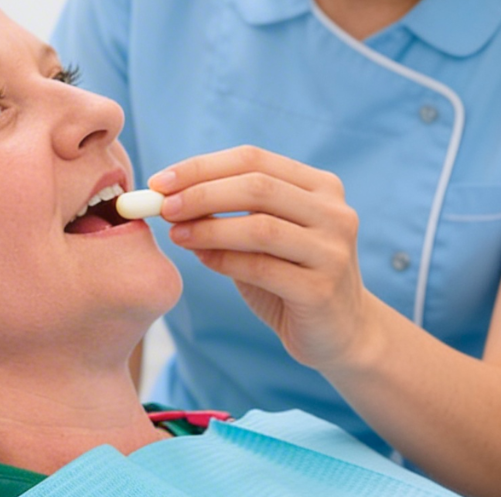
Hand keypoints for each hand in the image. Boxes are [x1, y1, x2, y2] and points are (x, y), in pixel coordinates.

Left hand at [148, 146, 384, 370]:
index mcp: (321, 187)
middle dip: (202, 193)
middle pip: (257, 187)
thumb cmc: (292, 278)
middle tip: (163, 206)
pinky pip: (261, 268)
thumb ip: (229, 214)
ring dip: (209, 228)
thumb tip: (169, 197)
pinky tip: (200, 259)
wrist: (339, 333)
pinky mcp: (321, 289)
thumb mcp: (263, 237)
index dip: (202, 166)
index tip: (160, 181)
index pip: (254, 160)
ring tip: (176, 234)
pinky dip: (223, 260)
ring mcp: (332, 250)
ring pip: (260, 226)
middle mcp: (335, 212)